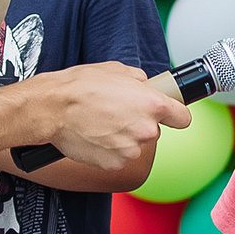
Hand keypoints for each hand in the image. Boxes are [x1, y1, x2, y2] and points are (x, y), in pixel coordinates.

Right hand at [40, 61, 188, 170]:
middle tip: (117, 112)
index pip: (183, 118)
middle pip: (153, 131)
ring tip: (101, 123)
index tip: (170, 114)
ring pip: (135, 145)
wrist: (52, 109)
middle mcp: (146, 130)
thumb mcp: (116, 70)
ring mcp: (130, 150)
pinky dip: (109, 150)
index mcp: (152, 104)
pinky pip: (118, 157)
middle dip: (139, 123)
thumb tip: (144, 86)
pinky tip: (95, 135)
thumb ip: (139, 81)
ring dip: (123, 137)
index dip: (175, 114)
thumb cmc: (80, 87)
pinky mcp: (114, 163)